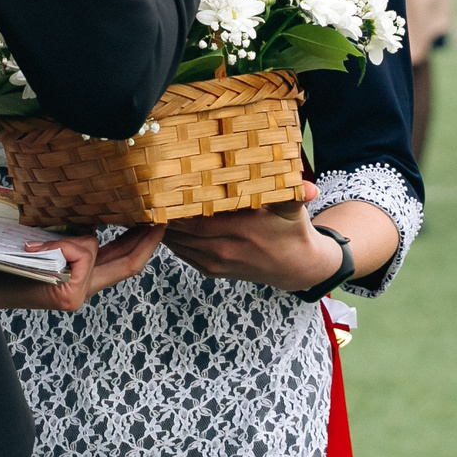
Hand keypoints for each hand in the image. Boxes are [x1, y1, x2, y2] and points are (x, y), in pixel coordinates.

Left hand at [0, 225, 165, 312]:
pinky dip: (58, 247)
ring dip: (68, 241)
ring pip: (91, 249)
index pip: (124, 264)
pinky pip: (76, 253)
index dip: (144, 245)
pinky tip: (32, 252)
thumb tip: (93, 222)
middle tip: (160, 219)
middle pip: (127, 265)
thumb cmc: (8, 267)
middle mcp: (84, 291)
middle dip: (145, 240)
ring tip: (33, 248)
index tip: (156, 224)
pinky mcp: (68, 295)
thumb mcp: (47, 251)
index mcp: (82, 281)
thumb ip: (73, 242)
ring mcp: (77, 295)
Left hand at [162, 183, 336, 291]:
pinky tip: (160, 224)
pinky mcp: (212, 270)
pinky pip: (183, 254)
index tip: (162, 187)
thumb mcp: (293, 208)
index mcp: (242, 231)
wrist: (295, 267)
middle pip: (182, 230)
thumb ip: (295, 194)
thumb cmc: (291, 230)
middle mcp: (225, 249)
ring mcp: (216, 263)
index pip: (199, 218)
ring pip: (178, 243)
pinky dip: (170, 239)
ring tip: (148, 205)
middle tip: (146, 191)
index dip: (177, 205)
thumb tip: (309, 188)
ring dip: (162, 227)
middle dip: (163, 213)